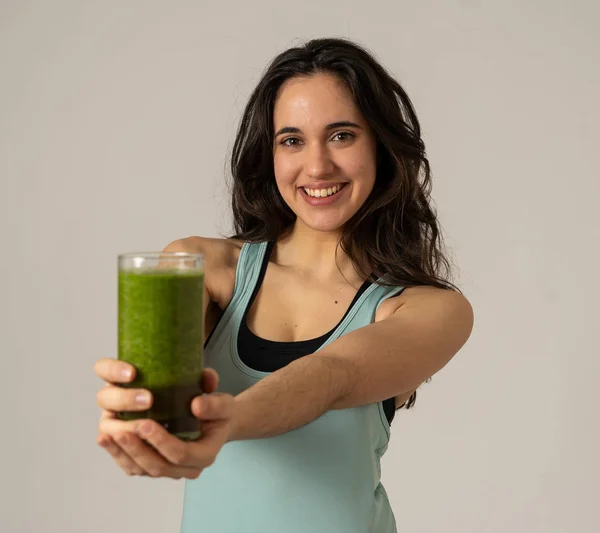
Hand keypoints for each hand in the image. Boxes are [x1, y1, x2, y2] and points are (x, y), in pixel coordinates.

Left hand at [94, 358, 234, 479]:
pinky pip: (135, 467)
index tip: (144, 423)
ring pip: (143, 470)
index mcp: (205, 455)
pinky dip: (118, 455)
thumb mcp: (225, 403)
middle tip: (122, 430)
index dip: (161, 442)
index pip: (181, 455)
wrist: (215, 421)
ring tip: (106, 436)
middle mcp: (188, 468)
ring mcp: (171, 471)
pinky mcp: (156, 467)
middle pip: (158, 467)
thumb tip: (195, 405)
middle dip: (137, 450)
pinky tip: (105, 439)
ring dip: (123, 454)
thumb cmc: (219, 411)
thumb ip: (214, 403)